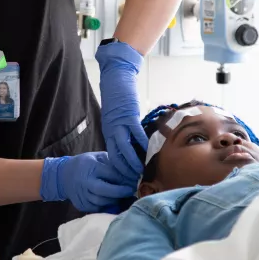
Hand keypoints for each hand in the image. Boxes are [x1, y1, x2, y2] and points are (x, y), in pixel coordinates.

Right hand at [40, 152, 134, 212]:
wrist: (63, 176)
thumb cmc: (85, 164)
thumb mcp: (97, 157)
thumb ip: (112, 163)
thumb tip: (131, 171)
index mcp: (90, 167)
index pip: (110, 174)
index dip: (124, 178)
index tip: (134, 179)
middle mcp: (85, 181)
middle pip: (105, 190)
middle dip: (120, 192)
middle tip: (131, 190)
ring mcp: (82, 194)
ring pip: (102, 201)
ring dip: (115, 200)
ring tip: (123, 196)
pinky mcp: (81, 205)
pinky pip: (97, 208)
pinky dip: (107, 205)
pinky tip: (113, 201)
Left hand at [95, 41, 146, 182]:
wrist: (115, 77)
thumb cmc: (118, 96)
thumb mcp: (118, 117)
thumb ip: (125, 131)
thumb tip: (137, 144)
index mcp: (109, 132)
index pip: (112, 156)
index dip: (119, 170)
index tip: (127, 180)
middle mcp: (111, 131)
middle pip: (116, 157)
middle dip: (125, 171)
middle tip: (134, 182)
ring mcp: (119, 124)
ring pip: (124, 149)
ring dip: (133, 162)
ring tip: (142, 172)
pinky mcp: (128, 116)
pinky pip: (135, 134)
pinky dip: (142, 144)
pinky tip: (149, 152)